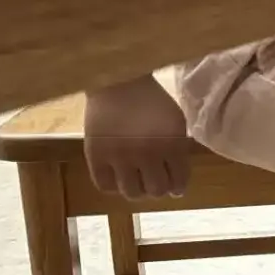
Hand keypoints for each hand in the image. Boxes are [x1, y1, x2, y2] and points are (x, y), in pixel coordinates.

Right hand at [84, 77, 190, 198]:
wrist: (117, 81)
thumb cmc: (150, 99)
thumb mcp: (175, 120)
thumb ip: (178, 148)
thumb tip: (177, 179)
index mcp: (171, 143)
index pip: (179, 181)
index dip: (177, 187)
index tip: (174, 187)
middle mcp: (146, 153)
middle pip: (156, 191)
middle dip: (158, 188)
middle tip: (154, 181)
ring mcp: (119, 156)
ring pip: (132, 193)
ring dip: (137, 190)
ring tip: (136, 180)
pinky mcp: (96, 155)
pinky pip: (106, 186)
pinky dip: (114, 185)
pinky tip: (118, 176)